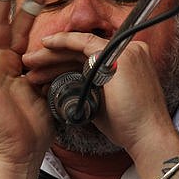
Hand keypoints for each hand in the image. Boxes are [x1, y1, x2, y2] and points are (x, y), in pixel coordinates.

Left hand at [22, 30, 174, 157]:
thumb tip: (68, 90)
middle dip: (54, 57)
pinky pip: (84, 42)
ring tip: (31, 62)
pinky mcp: (117, 56)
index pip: (89, 56)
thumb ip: (90, 90)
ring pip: (80, 45)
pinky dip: (64, 42)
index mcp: (127, 62)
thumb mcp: (104, 103)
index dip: (64, 61)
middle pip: (83, 50)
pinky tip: (46, 45)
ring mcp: (125, 51)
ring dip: (53, 53)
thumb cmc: (130, 127)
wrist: (148, 136)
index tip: (44, 68)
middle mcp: (129, 52)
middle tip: (31, 64)